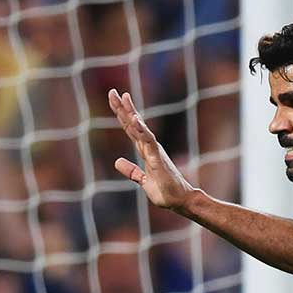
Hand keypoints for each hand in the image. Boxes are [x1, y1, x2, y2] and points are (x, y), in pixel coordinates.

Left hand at [109, 89, 195, 210]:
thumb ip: (131, 171)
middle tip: (112, 92)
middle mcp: (149, 147)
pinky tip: (135, 119)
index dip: (121, 114)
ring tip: (124, 97)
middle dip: (122, 108)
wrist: (180, 201)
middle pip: (133, 124)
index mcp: (144, 150)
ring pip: (141, 129)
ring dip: (132, 113)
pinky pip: (149, 142)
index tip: (113, 98)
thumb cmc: (165, 191)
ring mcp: (154, 151)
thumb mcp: (143, 180)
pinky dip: (142, 130)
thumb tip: (117, 162)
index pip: (130, 128)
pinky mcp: (158, 159)